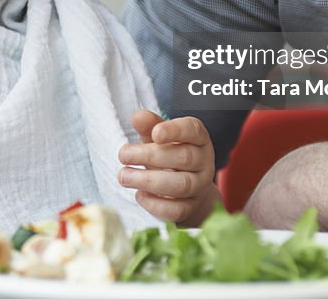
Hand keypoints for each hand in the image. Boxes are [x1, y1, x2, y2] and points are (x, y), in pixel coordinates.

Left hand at [118, 110, 220, 225]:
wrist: (184, 189)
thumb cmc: (168, 155)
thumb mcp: (158, 137)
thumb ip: (149, 125)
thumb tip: (138, 117)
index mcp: (198, 138)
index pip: (192, 130)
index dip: (175, 130)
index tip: (155, 133)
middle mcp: (204, 162)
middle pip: (184, 158)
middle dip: (150, 156)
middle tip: (123, 155)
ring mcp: (200, 187)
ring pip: (181, 185)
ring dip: (148, 181)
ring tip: (124, 176)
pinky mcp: (190, 208)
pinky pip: (176, 209)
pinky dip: (155, 204)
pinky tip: (139, 195)